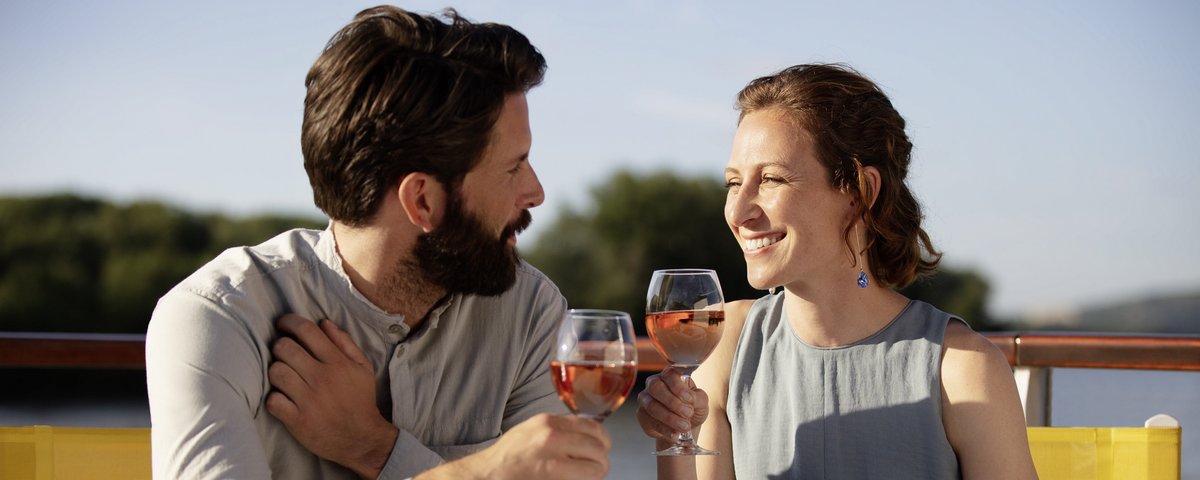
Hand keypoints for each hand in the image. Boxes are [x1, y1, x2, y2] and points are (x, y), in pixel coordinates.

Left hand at [266, 314, 396, 478]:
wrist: (361, 438)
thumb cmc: (360, 400)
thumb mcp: (362, 367)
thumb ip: (344, 343)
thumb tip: (323, 322)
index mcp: (338, 363)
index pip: (306, 331)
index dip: (289, 322)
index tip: (283, 324)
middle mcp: (322, 378)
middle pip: (285, 348)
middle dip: (280, 346)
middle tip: (283, 352)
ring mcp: (309, 400)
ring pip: (276, 372)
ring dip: (276, 371)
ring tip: (283, 375)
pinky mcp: (298, 420)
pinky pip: (273, 400)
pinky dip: (274, 398)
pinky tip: (282, 398)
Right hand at [422, 414, 610, 479]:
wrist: (487, 475)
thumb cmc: (508, 457)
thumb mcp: (532, 430)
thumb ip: (559, 429)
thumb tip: (587, 436)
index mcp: (548, 422)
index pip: (592, 426)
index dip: (602, 440)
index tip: (601, 448)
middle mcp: (552, 437)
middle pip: (598, 447)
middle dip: (601, 459)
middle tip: (597, 467)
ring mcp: (553, 459)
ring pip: (597, 466)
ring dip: (597, 473)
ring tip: (588, 476)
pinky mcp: (554, 478)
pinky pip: (586, 479)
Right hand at [636, 367, 707, 439]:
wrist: (684, 428)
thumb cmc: (693, 409)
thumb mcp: (701, 402)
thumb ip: (698, 398)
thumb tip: (690, 399)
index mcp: (670, 375)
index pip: (669, 375)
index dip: (678, 386)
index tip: (689, 399)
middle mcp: (654, 383)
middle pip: (656, 387)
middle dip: (673, 402)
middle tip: (688, 413)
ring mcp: (645, 399)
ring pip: (652, 406)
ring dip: (670, 418)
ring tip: (685, 426)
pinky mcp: (642, 415)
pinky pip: (650, 422)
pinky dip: (664, 429)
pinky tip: (675, 434)